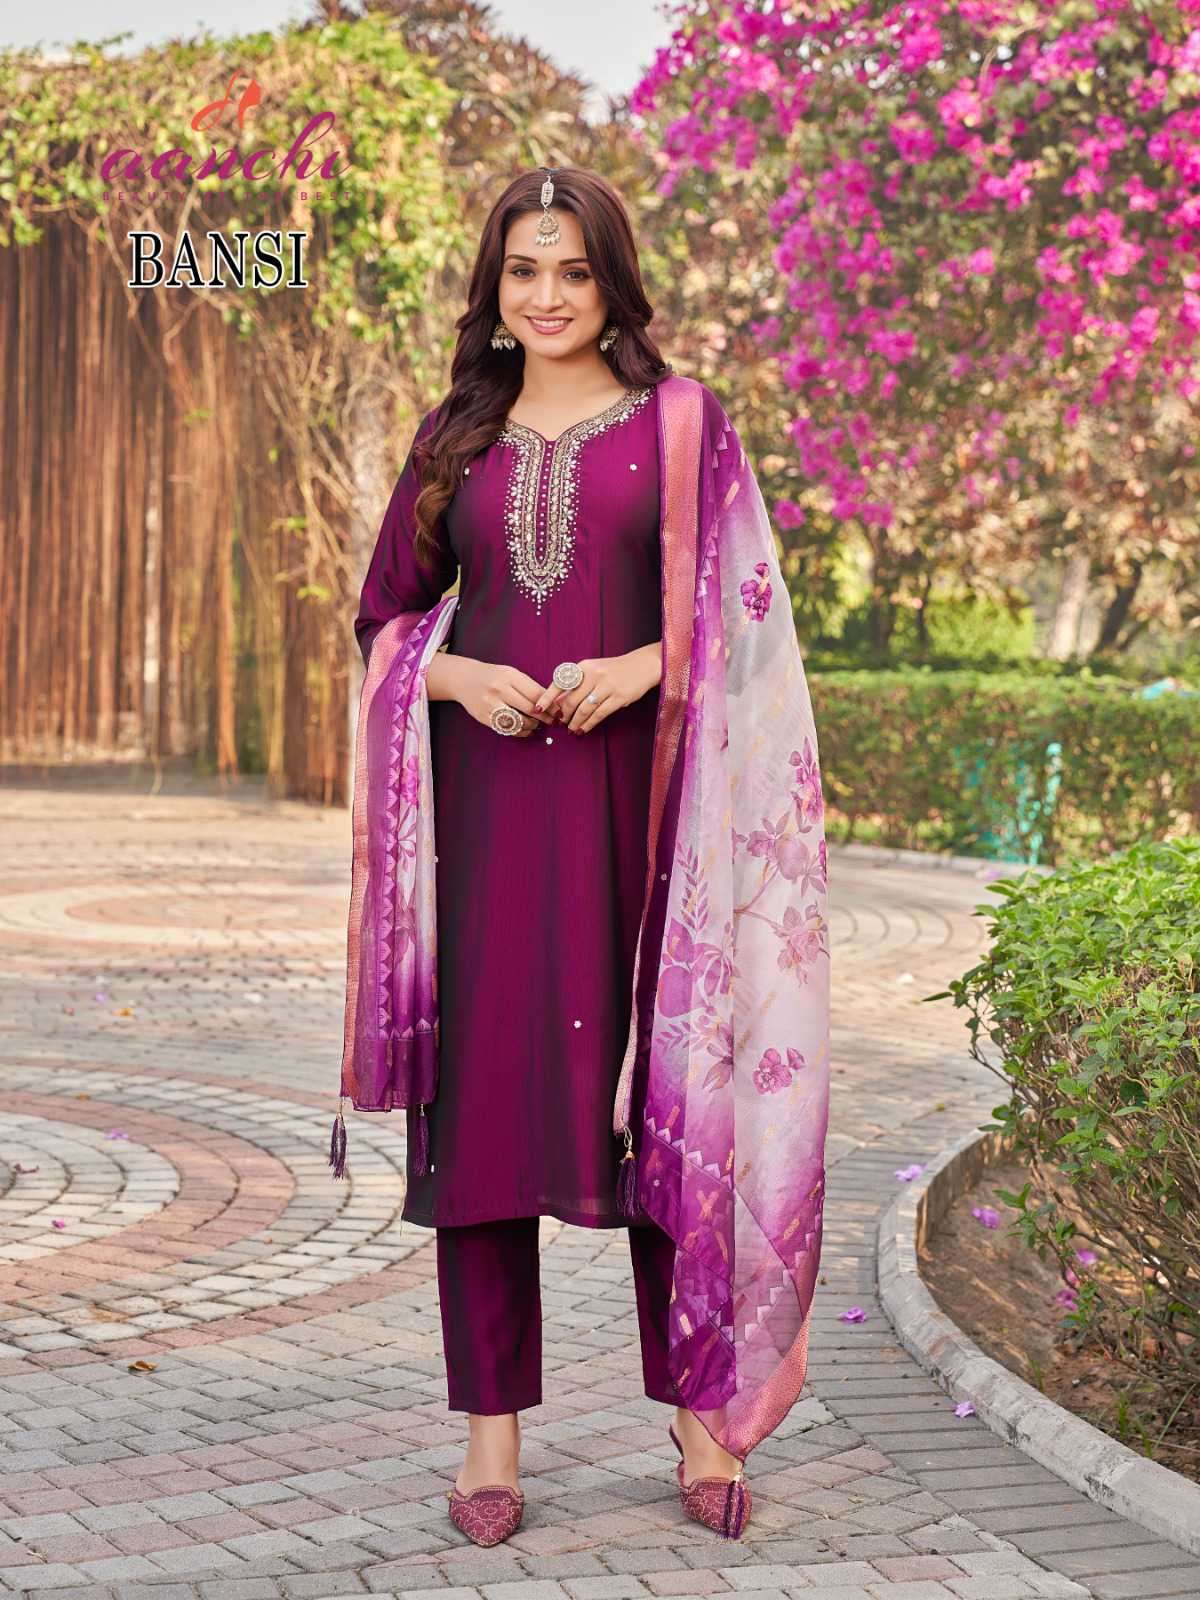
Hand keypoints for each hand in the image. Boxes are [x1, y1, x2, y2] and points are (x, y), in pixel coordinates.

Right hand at [448, 657, 555, 736]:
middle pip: (529, 708)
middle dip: (545, 718)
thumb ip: (528, 686)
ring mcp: (490, 705)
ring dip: (533, 726)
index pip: (536, 694)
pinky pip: (507, 729)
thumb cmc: (492, 676)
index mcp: (509, 676)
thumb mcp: (510, 674)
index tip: (559, 712)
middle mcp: (499, 690)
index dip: (550, 705)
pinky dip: (521, 732)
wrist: (463, 679)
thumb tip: (551, 702)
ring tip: (538, 725)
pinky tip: (527, 730)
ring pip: (519, 721)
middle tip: (553, 721)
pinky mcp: (485, 717)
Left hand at [533, 643, 662, 733]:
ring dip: (575, 722)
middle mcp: (594, 674)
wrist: (642, 665)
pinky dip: (589, 724)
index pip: (560, 682)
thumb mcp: (594, 670)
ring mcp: (607, 686)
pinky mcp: (618, 697)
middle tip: (560, 723)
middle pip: (571, 700)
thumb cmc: (614, 670)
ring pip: (584, 709)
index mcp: (584, 666)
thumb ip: (577, 684)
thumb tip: (557, 702)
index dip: (547, 698)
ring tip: (571, 729)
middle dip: (563, 715)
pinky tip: (583, 729)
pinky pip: (599, 714)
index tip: (538, 709)